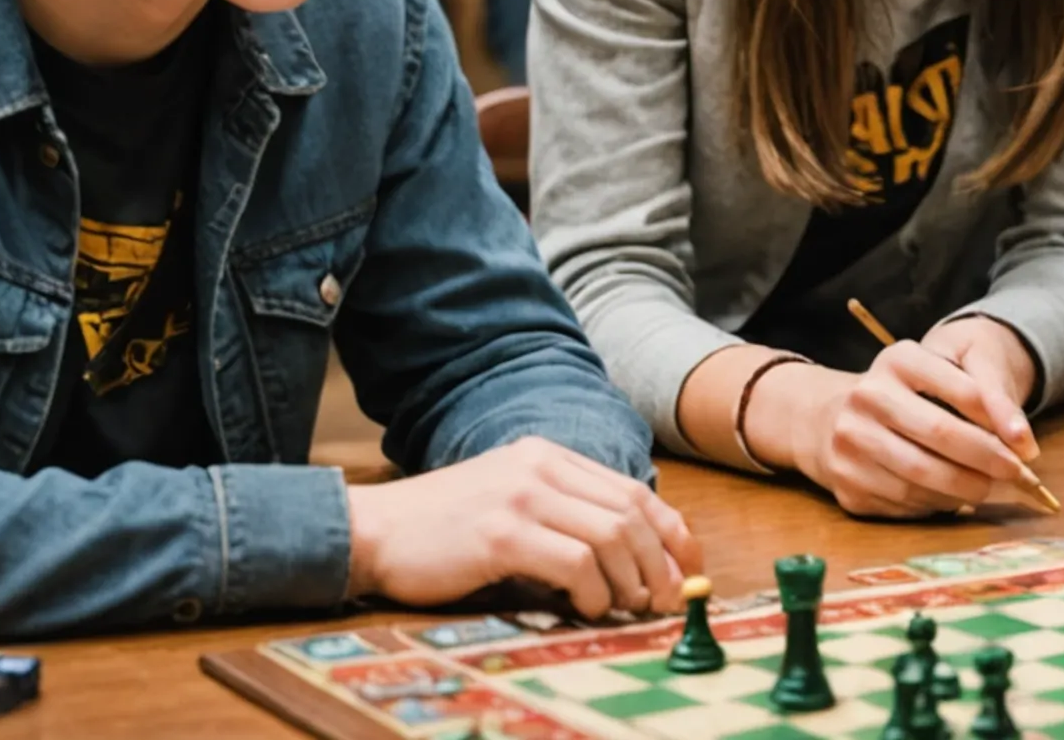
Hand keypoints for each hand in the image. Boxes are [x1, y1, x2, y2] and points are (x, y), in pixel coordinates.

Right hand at [344, 436, 698, 617]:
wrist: (373, 531)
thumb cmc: (444, 531)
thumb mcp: (512, 504)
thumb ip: (565, 516)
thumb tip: (631, 562)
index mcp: (549, 456)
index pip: (634, 490)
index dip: (673, 532)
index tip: (690, 568)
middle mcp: (541, 468)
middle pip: (631, 513)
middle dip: (659, 562)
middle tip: (664, 602)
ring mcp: (522, 497)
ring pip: (611, 536)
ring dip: (629, 581)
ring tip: (624, 608)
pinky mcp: (502, 533)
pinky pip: (575, 562)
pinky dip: (594, 590)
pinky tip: (589, 607)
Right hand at [754, 337, 1041, 518]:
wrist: (826, 419)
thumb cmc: (900, 397)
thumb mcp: (936, 377)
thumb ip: (982, 398)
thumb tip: (1023, 444)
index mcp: (899, 360)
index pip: (963, 388)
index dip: (1001, 420)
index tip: (1029, 446)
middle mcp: (868, 396)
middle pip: (941, 434)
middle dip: (988, 459)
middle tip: (1019, 476)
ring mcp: (851, 441)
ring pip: (923, 476)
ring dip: (966, 489)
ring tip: (989, 489)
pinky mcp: (845, 481)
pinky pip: (904, 502)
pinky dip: (936, 504)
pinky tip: (952, 499)